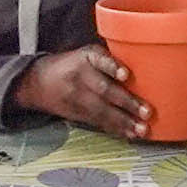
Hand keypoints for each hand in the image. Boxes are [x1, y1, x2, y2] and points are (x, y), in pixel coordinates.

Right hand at [14, 46, 150, 137]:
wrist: (37, 82)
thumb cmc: (73, 64)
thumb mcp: (87, 54)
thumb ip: (110, 61)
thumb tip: (148, 70)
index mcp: (86, 57)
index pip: (100, 60)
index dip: (113, 67)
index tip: (126, 75)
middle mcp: (80, 76)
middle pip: (104, 90)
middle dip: (127, 103)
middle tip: (146, 112)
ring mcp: (76, 97)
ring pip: (101, 110)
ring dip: (123, 121)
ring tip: (141, 129)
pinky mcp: (75, 113)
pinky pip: (97, 121)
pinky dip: (114, 128)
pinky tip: (128, 133)